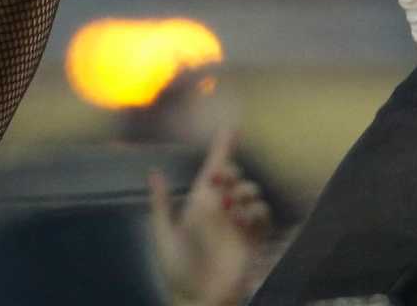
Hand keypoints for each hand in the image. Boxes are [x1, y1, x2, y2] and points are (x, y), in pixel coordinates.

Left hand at [148, 127, 272, 305]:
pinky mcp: (253, 239)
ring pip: (251, 192)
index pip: (214, 169)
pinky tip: (242, 220)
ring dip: (243, 191)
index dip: (223, 148)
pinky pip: (262, 215)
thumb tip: (154, 172)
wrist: (197, 299)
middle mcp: (222, 210)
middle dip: (230, 172)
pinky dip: (255, 212)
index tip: (231, 127)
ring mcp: (239, 224)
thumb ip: (161, 205)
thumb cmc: (178, 271)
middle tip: (220, 182)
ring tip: (231, 207)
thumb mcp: (164, 236)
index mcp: (201, 204)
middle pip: (235, 176)